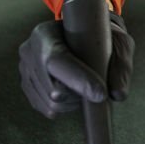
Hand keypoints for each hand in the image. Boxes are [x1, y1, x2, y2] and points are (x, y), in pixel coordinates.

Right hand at [18, 12, 134, 117]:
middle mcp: (28, 52)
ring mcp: (25, 71)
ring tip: (85, 86)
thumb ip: (120, 66)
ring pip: (52, 104)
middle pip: (53, 90)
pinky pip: (47, 109)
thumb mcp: (117, 43)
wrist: (84, 35)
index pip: (56, 61)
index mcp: (44, 34)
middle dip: (80, 95)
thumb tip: (118, 94)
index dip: (79, 80)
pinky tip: (74, 90)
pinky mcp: (28, 88)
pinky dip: (65, 106)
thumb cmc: (102, 38)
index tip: (101, 94)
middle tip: (98, 89)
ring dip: (74, 102)